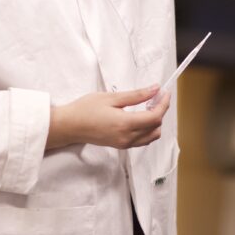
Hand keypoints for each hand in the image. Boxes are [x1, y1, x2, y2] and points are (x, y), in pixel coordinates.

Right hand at [47, 87, 170, 150]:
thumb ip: (136, 95)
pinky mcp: (121, 145)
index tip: (165, 92)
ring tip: (148, 105)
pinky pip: (142, 140)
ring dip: (155, 122)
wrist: (69, 126)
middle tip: (156, 96)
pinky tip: (140, 115)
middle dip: (160, 111)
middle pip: (156, 128)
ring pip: (151, 136)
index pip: (155, 117)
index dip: (163, 104)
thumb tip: (155, 89)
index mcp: (125, 124)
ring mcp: (124, 144)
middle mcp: (127, 137)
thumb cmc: (86, 109)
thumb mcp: (111, 97)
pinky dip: (147, 129)